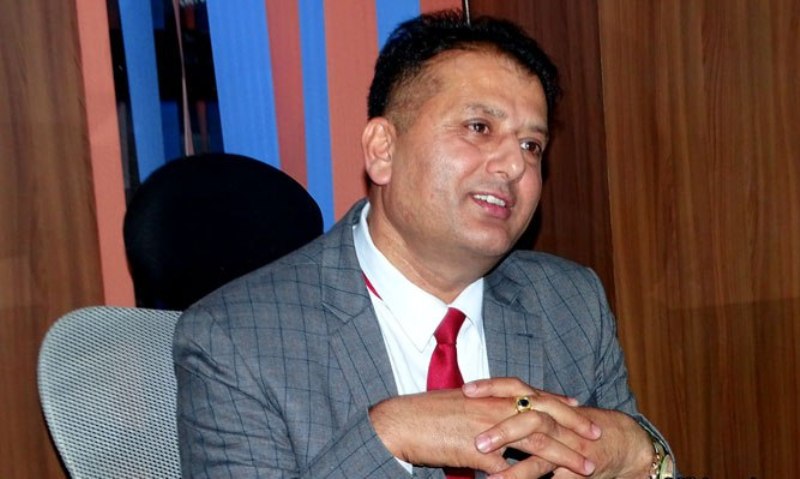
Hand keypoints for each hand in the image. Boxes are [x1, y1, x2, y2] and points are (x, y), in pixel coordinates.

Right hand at [369, 380, 599, 475]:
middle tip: (597, 435)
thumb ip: (482, 409)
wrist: (401, 421)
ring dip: (566, 456)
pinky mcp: (480, 453)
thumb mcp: (459, 403)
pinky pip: (513, 469)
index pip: (534, 395)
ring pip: (539, 443)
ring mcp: (491, 430)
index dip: (558, 402)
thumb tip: (495, 416)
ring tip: (587, 467)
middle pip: (546, 415)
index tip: (578, 407)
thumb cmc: (425, 411)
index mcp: (491, 394)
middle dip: (574, 426)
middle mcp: (496, 407)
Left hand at [464, 378, 651, 478]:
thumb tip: (478, 406)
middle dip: (503, 430)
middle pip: (530, 419)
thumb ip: (518, 409)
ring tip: (490, 477)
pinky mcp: (578, 471)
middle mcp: (558, 422)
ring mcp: (570, 446)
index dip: (492, 387)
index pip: (517, 387)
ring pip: (542, 454)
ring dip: (516, 468)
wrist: (624, 443)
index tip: (466, 391)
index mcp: (546, 404)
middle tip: (477, 441)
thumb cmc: (576, 427)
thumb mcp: (548, 412)